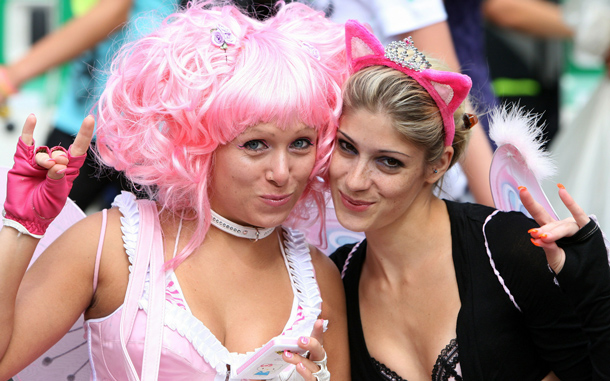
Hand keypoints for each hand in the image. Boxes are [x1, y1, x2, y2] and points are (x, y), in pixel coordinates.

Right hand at [3, 114, 93, 236]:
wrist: (26, 216)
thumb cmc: (45, 207)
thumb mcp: (56, 195)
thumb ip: (57, 179)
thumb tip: (58, 164)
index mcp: (68, 171)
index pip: (79, 149)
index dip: (84, 135)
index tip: (90, 119)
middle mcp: (55, 164)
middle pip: (61, 152)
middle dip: (59, 158)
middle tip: (53, 169)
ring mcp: (38, 162)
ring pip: (44, 151)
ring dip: (44, 158)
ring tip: (44, 168)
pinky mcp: (23, 161)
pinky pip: (26, 142)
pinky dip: (28, 130)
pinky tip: (32, 118)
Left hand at [281, 319, 329, 380]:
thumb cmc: (295, 369)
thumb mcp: (291, 357)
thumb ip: (285, 349)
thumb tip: (266, 344)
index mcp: (313, 352)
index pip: (317, 340)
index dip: (318, 331)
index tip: (318, 322)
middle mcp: (318, 361)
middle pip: (319, 351)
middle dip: (311, 344)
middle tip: (301, 340)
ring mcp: (317, 372)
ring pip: (311, 365)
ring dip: (299, 358)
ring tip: (287, 354)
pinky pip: (311, 378)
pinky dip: (305, 372)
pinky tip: (299, 366)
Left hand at [519, 184, 590, 272]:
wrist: (587, 275)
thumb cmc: (571, 266)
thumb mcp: (556, 259)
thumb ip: (548, 249)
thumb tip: (537, 238)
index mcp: (551, 232)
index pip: (538, 215)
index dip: (529, 203)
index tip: (520, 190)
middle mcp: (560, 226)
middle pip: (548, 220)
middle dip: (542, 227)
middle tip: (535, 234)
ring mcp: (573, 226)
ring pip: (562, 226)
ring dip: (554, 231)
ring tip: (545, 237)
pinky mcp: (586, 228)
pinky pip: (579, 215)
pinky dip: (570, 204)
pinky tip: (561, 192)